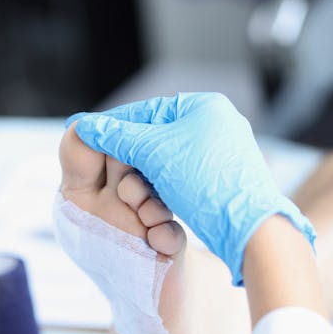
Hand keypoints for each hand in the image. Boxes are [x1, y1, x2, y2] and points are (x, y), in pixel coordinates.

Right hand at [68, 92, 314, 285]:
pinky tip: (154, 201)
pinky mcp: (223, 180)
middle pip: (157, 136)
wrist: (246, 227)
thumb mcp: (154, 153)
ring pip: (169, 160)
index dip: (114, 125)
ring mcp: (222, 153)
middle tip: (106, 168)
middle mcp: (217, 124)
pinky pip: (184, 178)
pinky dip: (165, 187)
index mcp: (205, 106)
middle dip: (132, 156)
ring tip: (131, 191)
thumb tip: (86, 126)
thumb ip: (118, 137)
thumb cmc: (204, 182)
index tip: (88, 135)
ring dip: (147, 176)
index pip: (147, 111)